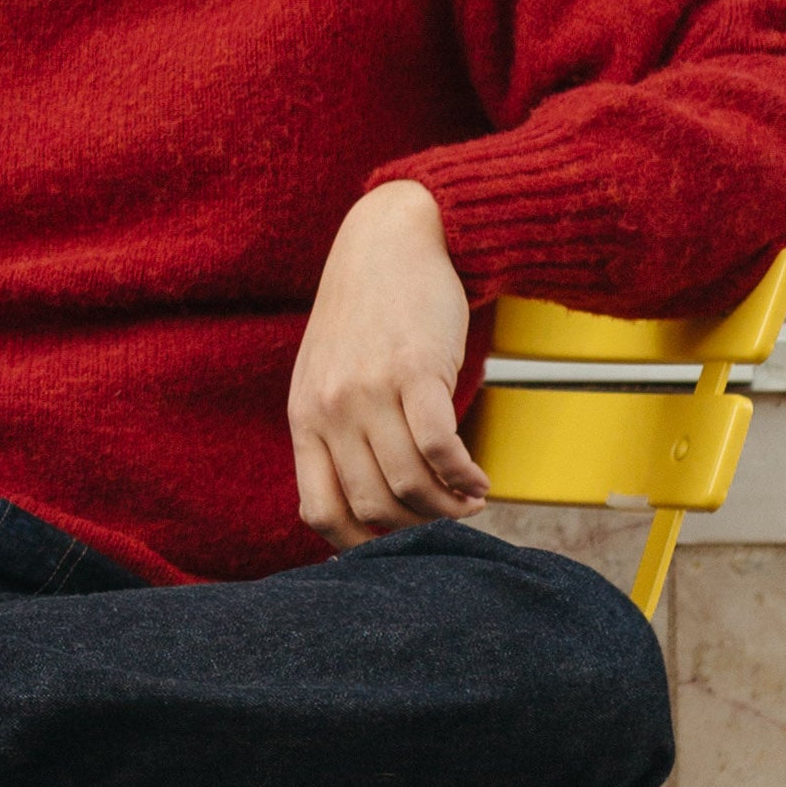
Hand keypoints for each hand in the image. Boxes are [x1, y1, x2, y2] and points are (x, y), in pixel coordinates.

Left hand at [289, 178, 488, 545]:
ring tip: (471, 501)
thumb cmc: (367, 318)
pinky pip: (440, 448)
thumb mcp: (329, 378)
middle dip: (418, 527)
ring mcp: (370, 390)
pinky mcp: (415, 370)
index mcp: (304, 419)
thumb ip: (337, 434)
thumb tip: (370, 506)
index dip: (361, 545)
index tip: (398, 545)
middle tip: (448, 520)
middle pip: (374, 505)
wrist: (390, 241)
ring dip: (450, 507)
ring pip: (411, 483)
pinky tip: (480, 480)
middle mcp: (330, 409)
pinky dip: (466, 477)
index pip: (319, 511)